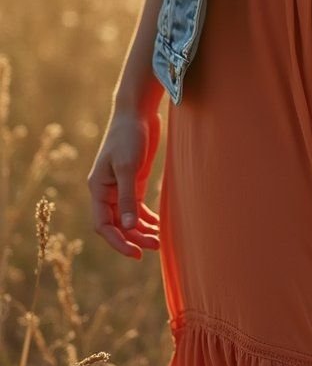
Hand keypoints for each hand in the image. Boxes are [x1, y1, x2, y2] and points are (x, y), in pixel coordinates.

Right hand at [87, 108, 161, 258]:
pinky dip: (148, 218)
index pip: (103, 225)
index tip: (135, 253)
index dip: (117, 242)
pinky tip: (160, 227)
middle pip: (117, 224)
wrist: (137, 111)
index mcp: (98, 189)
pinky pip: (138, 208)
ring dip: (142, 231)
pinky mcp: (134, 181)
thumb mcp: (127, 166)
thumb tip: (127, 226)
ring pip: (129, 218)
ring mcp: (121, 187)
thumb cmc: (129, 135)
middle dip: (134, 238)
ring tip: (160, 241)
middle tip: (156, 247)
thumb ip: (127, 197)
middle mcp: (107, 191)